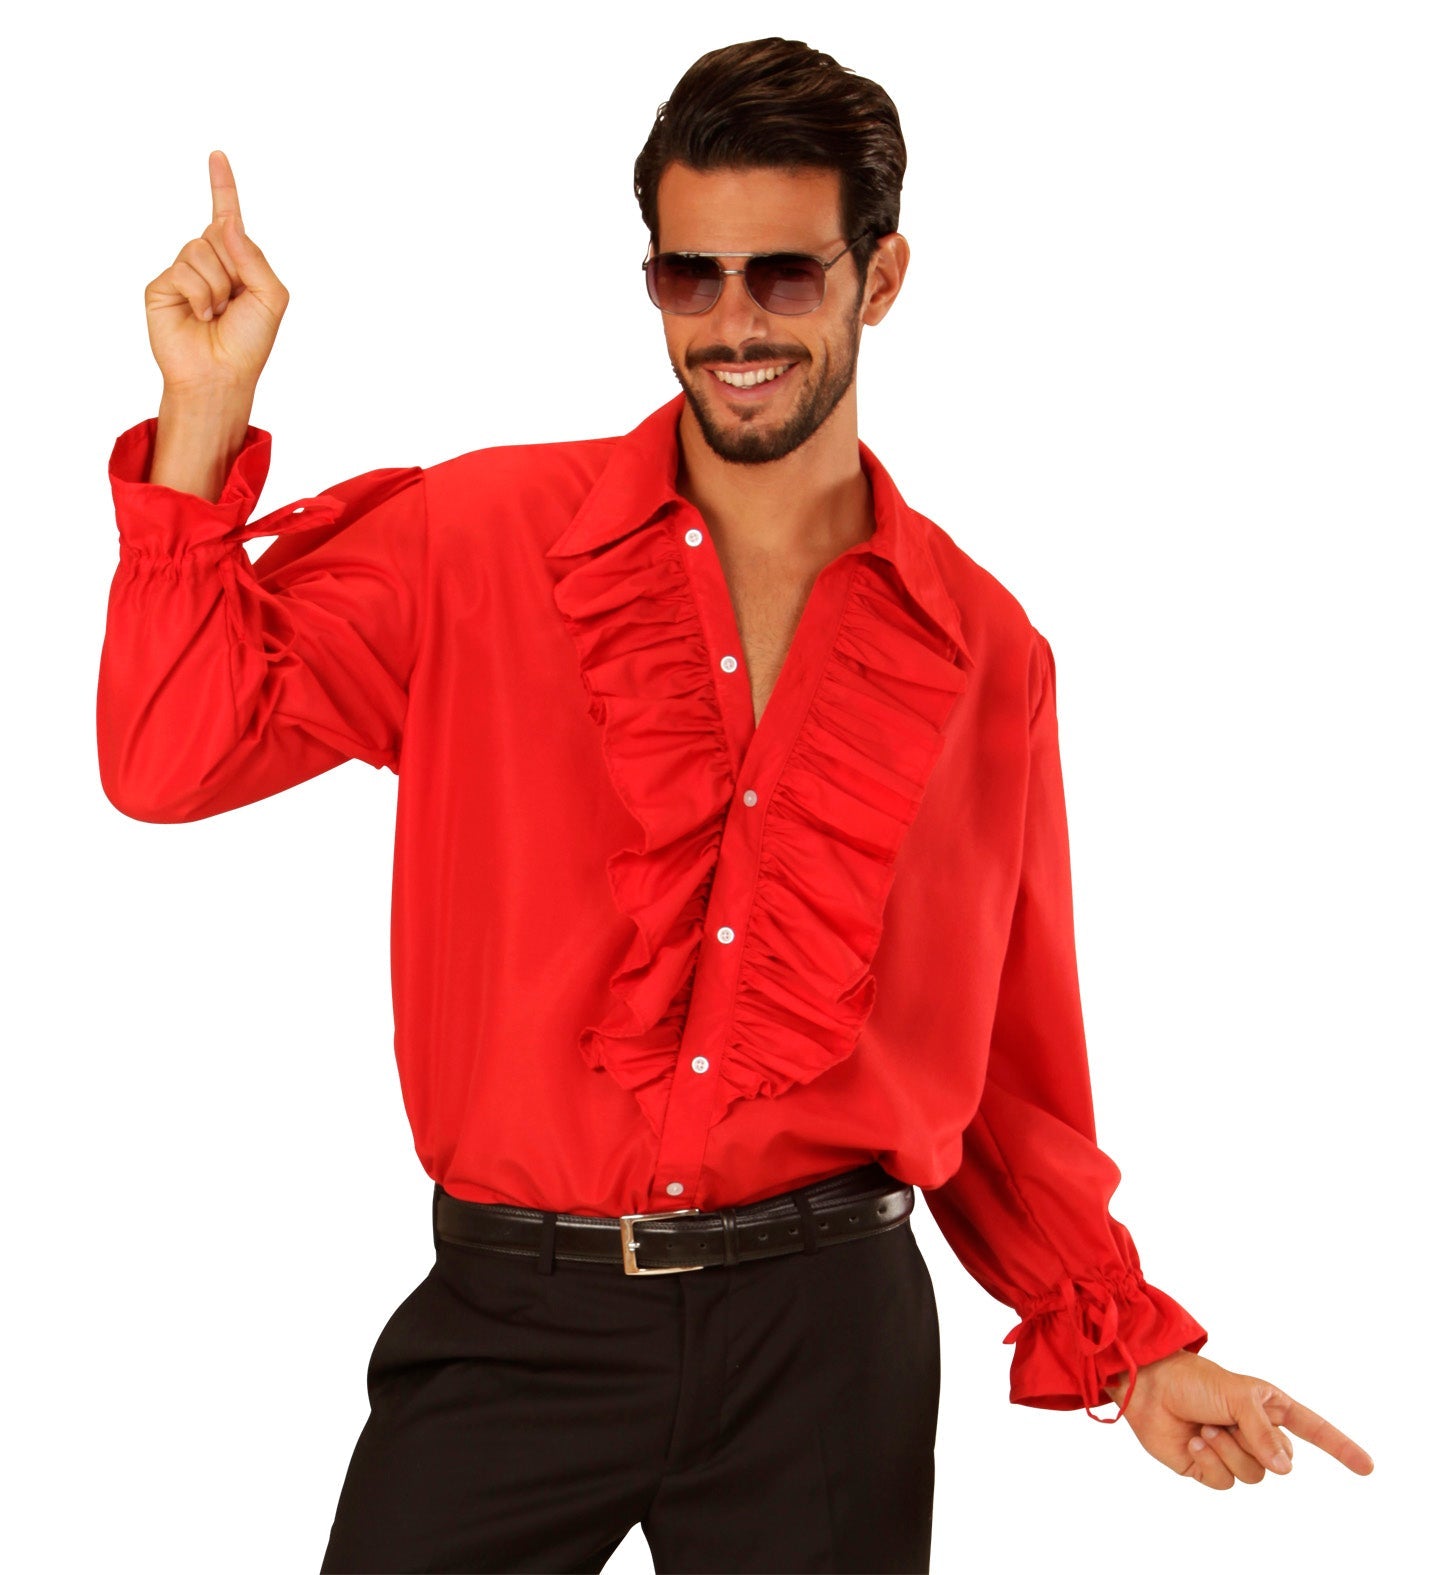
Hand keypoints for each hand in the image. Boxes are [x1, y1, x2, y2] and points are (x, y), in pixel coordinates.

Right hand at [143, 149, 288, 397]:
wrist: (222, 376)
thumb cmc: (249, 342)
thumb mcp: (270, 297)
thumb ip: (255, 256)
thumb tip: (224, 222)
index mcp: (236, 262)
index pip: (227, 217)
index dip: (223, 187)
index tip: (217, 156)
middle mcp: (207, 262)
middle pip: (218, 232)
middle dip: (233, 266)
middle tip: (233, 303)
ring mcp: (182, 273)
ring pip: (199, 250)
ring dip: (217, 286)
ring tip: (216, 314)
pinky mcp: (161, 286)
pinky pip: (183, 271)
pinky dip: (199, 296)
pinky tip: (200, 317)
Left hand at [1104, 1349, 1374, 1488]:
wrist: (1150, 1387)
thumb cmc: (1194, 1380)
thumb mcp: (1238, 1396)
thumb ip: (1265, 1433)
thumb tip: (1286, 1470)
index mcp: (1270, 1409)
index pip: (1314, 1431)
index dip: (1341, 1448)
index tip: (1367, 1467)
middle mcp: (1256, 1432)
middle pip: (1280, 1462)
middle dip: (1254, 1443)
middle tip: (1225, 1418)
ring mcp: (1233, 1451)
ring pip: (1253, 1475)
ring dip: (1228, 1451)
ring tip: (1206, 1427)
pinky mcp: (1209, 1468)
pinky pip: (1225, 1482)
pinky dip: (1210, 1462)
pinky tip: (1195, 1441)